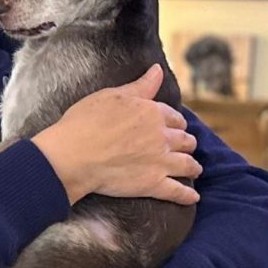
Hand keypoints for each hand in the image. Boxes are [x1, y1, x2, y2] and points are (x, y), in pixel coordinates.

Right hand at [32, 64, 201, 204]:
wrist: (73, 156)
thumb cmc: (86, 122)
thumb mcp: (113, 95)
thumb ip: (141, 86)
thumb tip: (158, 70)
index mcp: (153, 113)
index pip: (174, 117)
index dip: (175, 122)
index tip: (174, 126)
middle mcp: (162, 137)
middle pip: (184, 140)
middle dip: (186, 143)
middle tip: (185, 147)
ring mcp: (160, 162)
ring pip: (187, 164)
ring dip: (193, 165)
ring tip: (194, 168)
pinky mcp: (153, 184)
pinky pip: (178, 191)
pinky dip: (188, 195)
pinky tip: (194, 198)